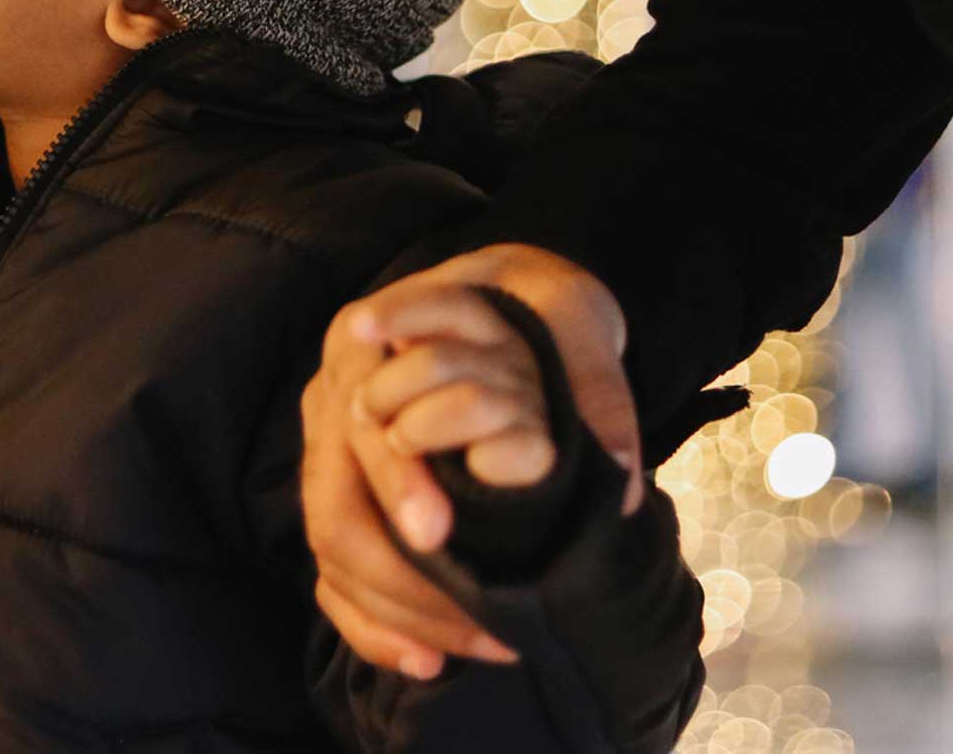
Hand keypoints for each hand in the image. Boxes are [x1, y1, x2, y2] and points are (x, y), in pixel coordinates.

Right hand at [300, 245, 632, 677]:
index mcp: (366, 339)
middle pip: (335, 506)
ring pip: (334, 550)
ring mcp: (330, 450)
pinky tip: (426, 658)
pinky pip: (336, 573)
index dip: (398, 483)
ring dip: (397, 612)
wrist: (512, 294)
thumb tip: (622, 480)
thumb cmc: (531, 302)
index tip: (440, 532)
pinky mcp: (344, 494)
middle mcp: (334, 397)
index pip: (364, 423)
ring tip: (479, 643)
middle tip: (478, 617)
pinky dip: (373, 623)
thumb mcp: (568, 314)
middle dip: (398, 576)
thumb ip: (592, 385)